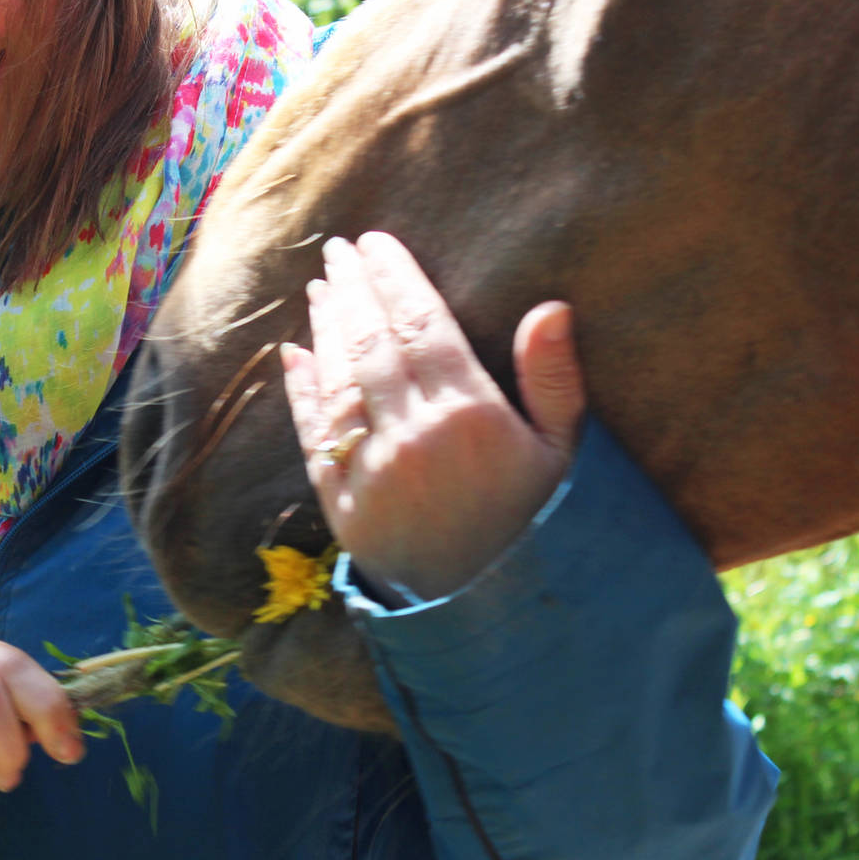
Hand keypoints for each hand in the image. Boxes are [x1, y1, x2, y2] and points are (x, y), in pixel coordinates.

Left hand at [279, 233, 584, 597]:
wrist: (495, 617)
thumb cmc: (538, 530)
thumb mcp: (564, 457)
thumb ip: (553, 380)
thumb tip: (551, 306)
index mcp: (470, 416)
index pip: (421, 325)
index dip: (395, 277)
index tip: (376, 242)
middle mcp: (413, 437)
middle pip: (371, 343)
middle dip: (353, 289)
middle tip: (338, 250)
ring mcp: (372, 472)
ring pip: (338, 381)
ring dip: (326, 329)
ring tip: (321, 289)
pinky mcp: (342, 507)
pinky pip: (314, 438)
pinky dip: (301, 393)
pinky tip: (294, 355)